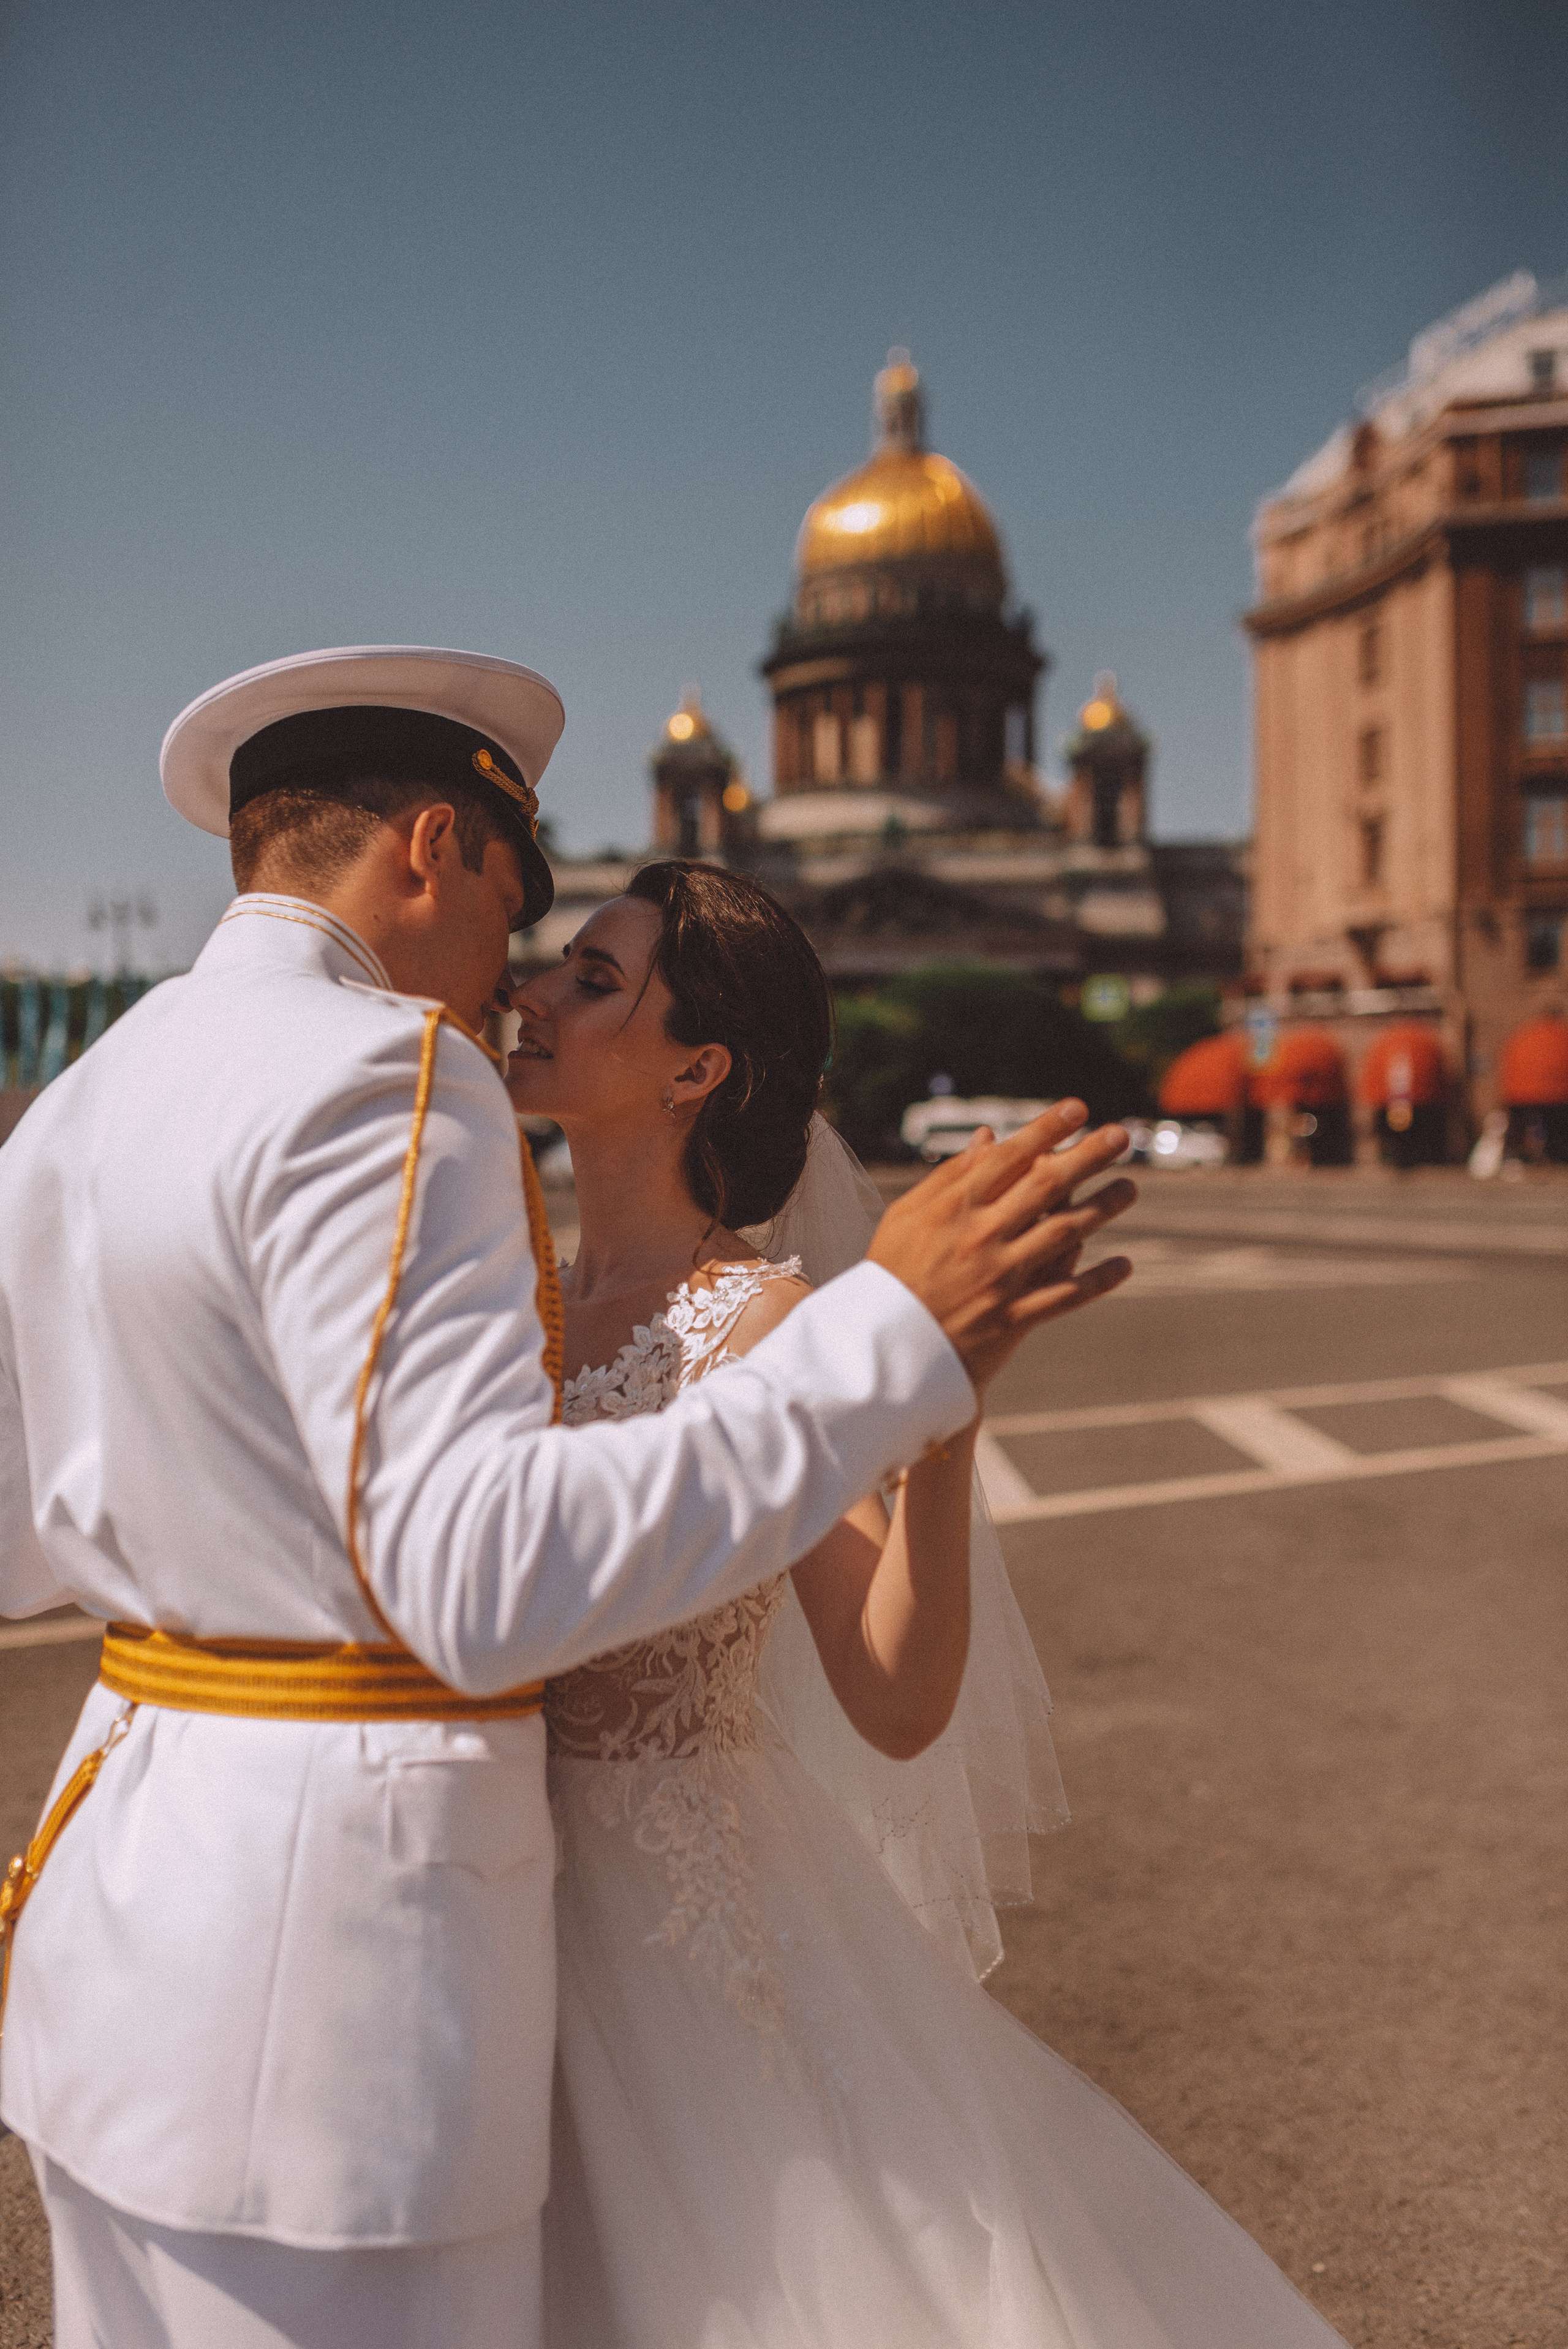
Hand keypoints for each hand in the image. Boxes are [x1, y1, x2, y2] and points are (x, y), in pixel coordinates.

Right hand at [867, 1102, 1134, 1395]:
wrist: (884, 1350)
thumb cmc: (892, 1274)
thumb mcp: (906, 1217)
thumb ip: (948, 1177)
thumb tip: (988, 1138)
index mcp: (953, 1208)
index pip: (1009, 1157)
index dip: (1046, 1130)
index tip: (1077, 1108)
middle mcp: (982, 1236)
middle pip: (1046, 1187)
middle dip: (1087, 1157)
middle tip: (1121, 1137)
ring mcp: (1001, 1277)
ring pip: (1064, 1233)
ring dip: (1102, 1208)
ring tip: (1130, 1188)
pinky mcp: (1012, 1317)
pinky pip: (1066, 1295)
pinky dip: (1098, 1280)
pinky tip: (1125, 1264)